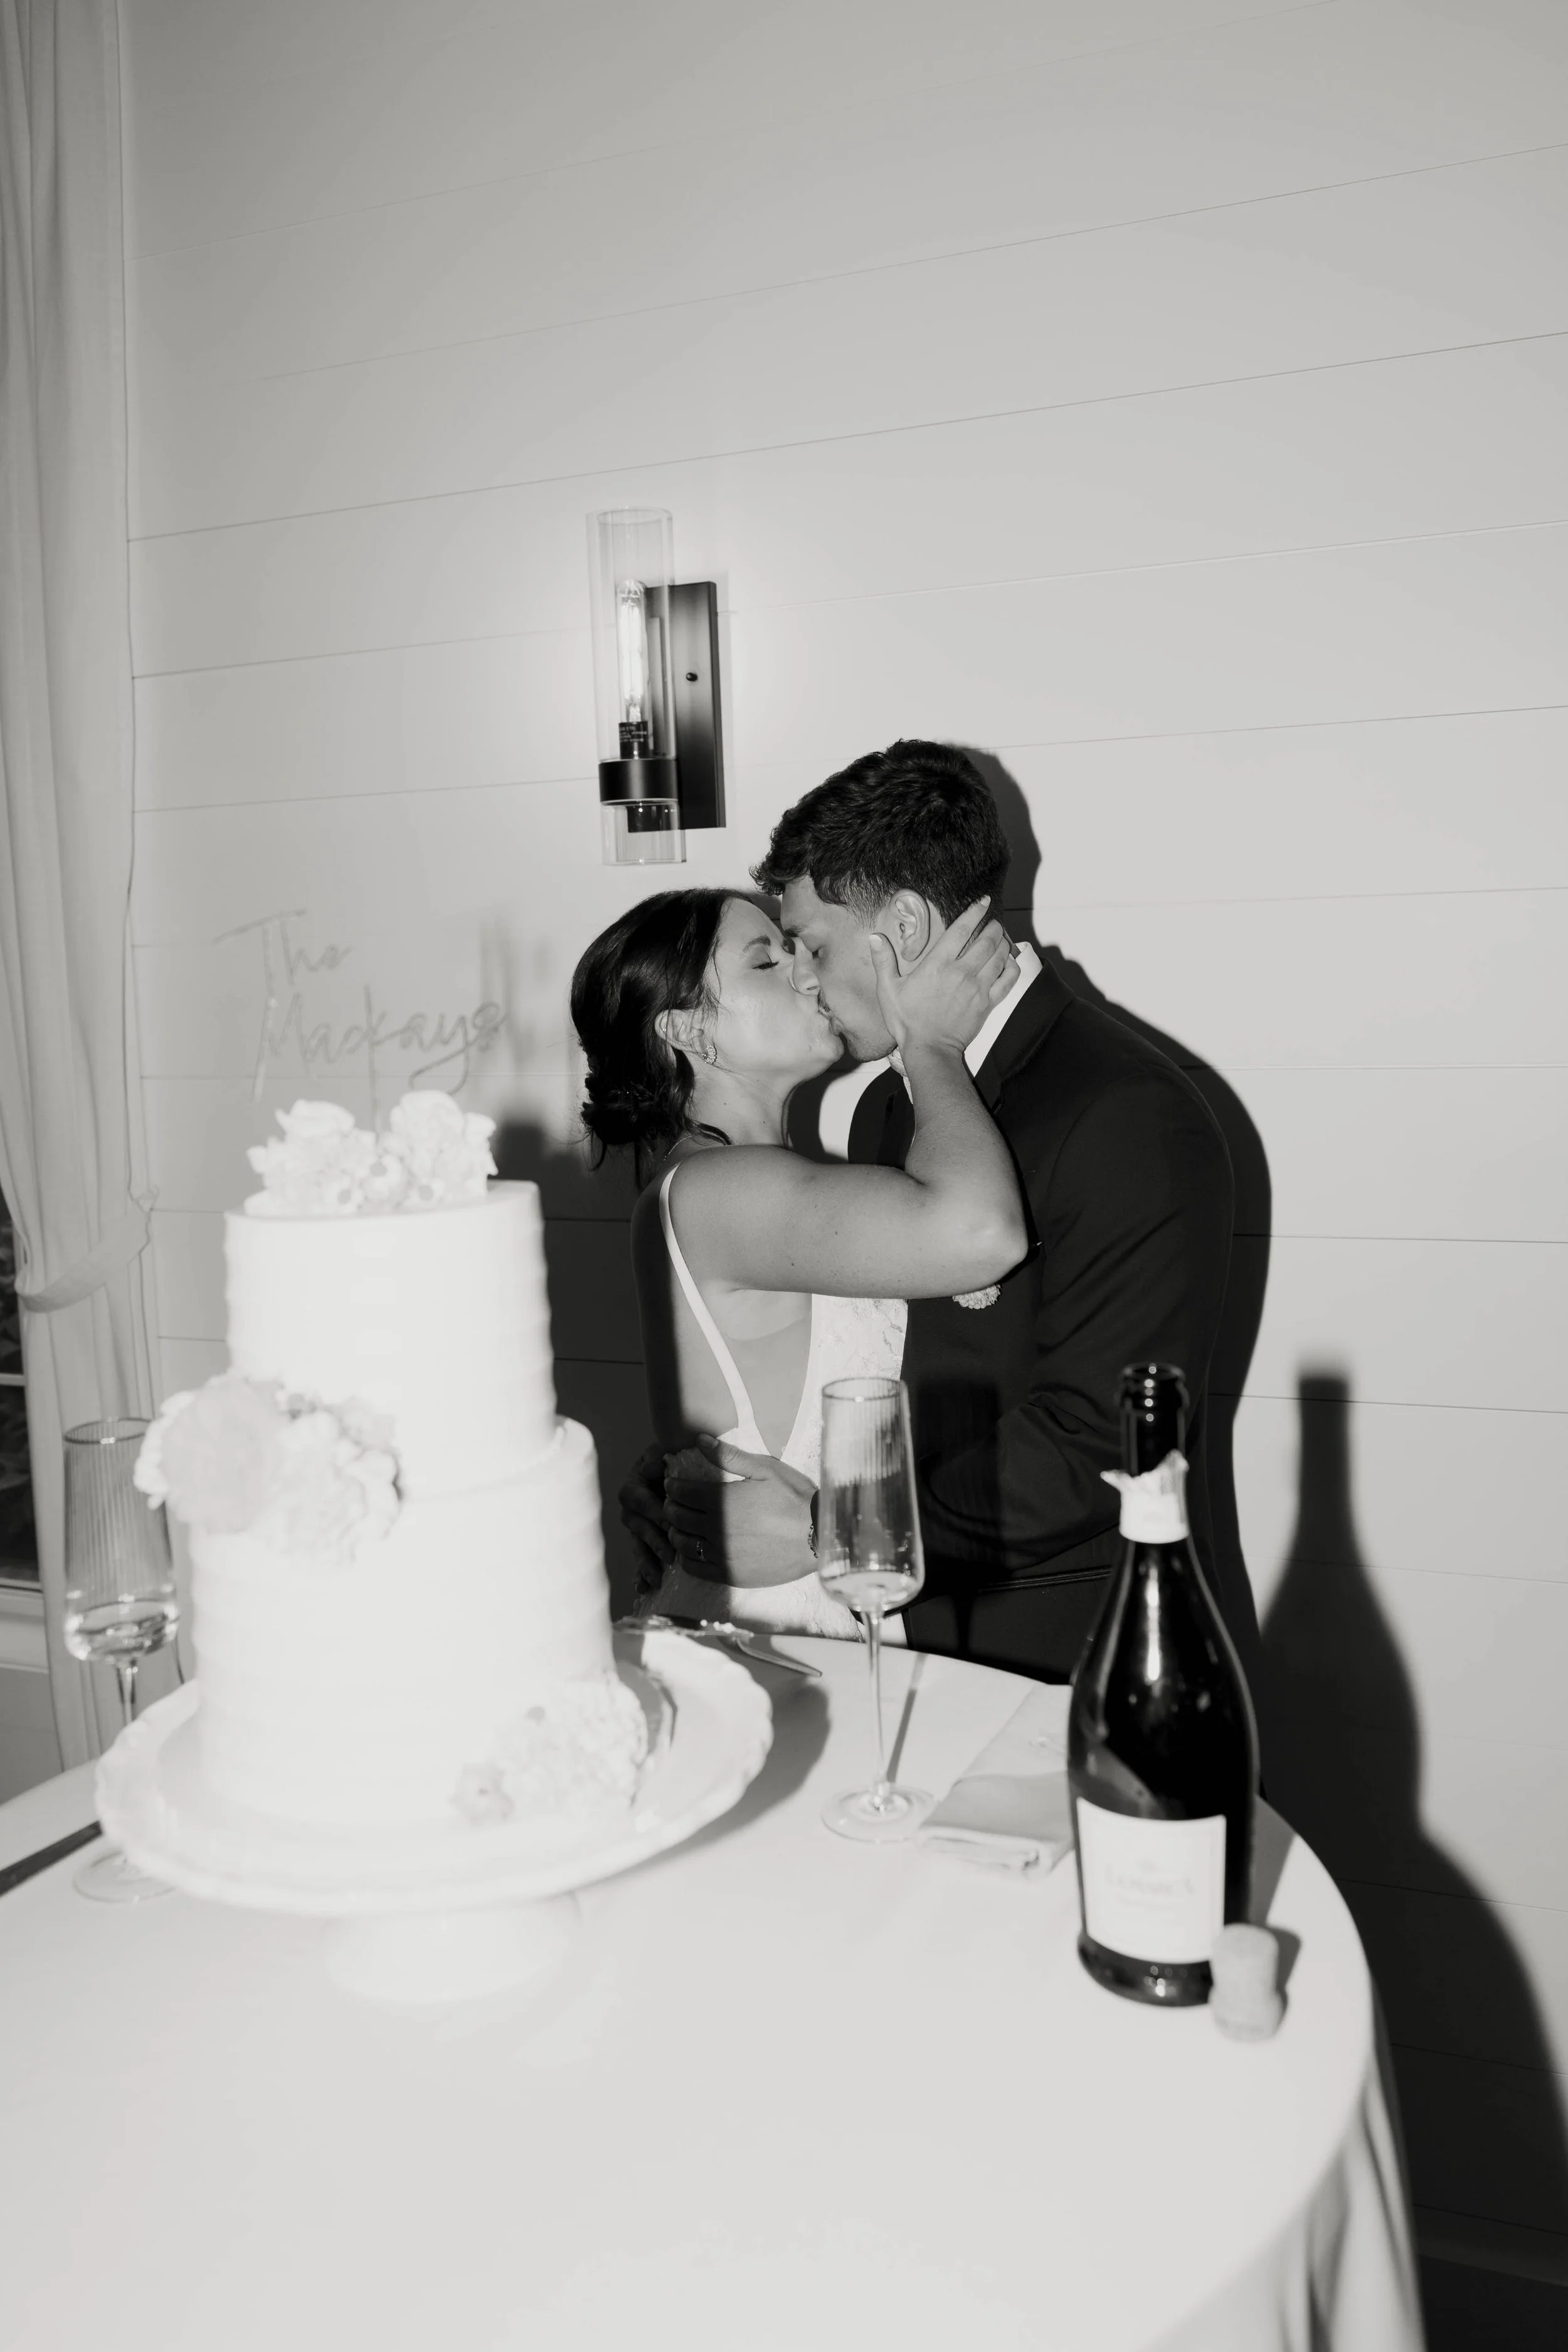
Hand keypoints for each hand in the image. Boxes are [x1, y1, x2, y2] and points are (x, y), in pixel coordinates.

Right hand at [618, 1442, 672, 1591]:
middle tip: (669, 1557)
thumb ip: (656, 1458)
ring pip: (639, 1547)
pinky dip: (641, 1574)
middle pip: (641, 1529)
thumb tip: (652, 1468)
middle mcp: (630, 1512)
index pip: (643, 1502)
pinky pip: (640, 1558)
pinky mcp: (642, 1542)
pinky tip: (644, 1589)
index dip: (656, 1513)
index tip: (671, 1525)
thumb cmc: (668, 1461)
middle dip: (655, 1543)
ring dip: (647, 1564)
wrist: (669, 1472)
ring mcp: (635, 1529)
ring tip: (656, 1580)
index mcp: (632, 1490)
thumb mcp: (660, 1453)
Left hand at [664, 1437, 817, 1585]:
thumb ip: (728, 1455)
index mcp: (721, 1500)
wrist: (819, 1537)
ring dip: (676, 1532)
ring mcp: (721, 1555)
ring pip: (682, 1543)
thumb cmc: (794, 1498)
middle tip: (676, 1503)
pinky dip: (686, 1557)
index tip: (673, 1484)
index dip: (673, 1486)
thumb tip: (699, 1440)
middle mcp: (716, 1529)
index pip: (681, 1493)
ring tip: (682, 1526)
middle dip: (671, 1507)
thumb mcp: (765, 1469)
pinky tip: (693, 1549)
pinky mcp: (729, 1574)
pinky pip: (694, 1568)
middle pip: (677, 1518)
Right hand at [870, 897, 1013, 1056]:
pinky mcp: (987, 1003)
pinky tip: (1008, 962)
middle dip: (993, 926)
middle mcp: (961, 972)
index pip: (961, 930)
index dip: (975, 912)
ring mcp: (977, 988)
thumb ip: (884, 962)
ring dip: (1003, 943)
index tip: (983, 902)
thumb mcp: (888, 990)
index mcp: (938, 964)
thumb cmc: (907, 1021)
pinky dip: (1011, 966)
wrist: (929, 1049)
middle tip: (993, 921)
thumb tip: (875, 938)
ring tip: (1001, 937)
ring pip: (999, 956)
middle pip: (986, 940)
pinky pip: (1008, 980)